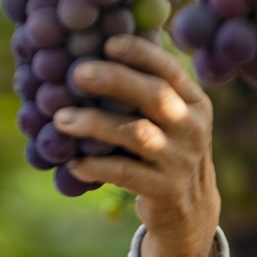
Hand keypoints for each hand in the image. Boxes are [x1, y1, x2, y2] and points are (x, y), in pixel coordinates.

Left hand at [52, 35, 221, 256]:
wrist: (189, 213)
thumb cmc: (165, 151)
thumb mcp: (170, 120)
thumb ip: (146, 91)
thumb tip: (95, 52)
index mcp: (194, 102)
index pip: (170, 70)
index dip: (141, 53)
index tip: (108, 43)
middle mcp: (192, 128)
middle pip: (155, 95)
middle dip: (115, 80)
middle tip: (77, 73)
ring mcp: (181, 161)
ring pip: (137, 134)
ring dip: (95, 124)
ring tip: (61, 119)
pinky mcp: (166, 191)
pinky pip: (125, 173)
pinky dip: (95, 166)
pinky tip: (72, 162)